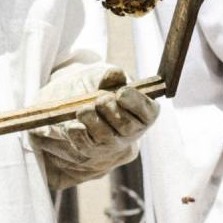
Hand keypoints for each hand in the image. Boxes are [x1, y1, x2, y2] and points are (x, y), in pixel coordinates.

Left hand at [31, 63, 158, 187]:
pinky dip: (79, 134)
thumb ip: (113, 77)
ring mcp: (111, 143)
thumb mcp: (109, 80)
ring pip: (106, 137)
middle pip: (127, 127)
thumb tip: (115, 74)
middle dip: (112, 111)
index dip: (136, 103)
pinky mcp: (91, 149)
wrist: (82, 104)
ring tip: (83, 110)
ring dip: (93, 121)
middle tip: (100, 100)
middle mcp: (130, 131)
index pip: (148, 112)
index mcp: (143, 112)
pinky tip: (74, 125)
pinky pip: (86, 145)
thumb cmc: (104, 90)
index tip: (121, 93)